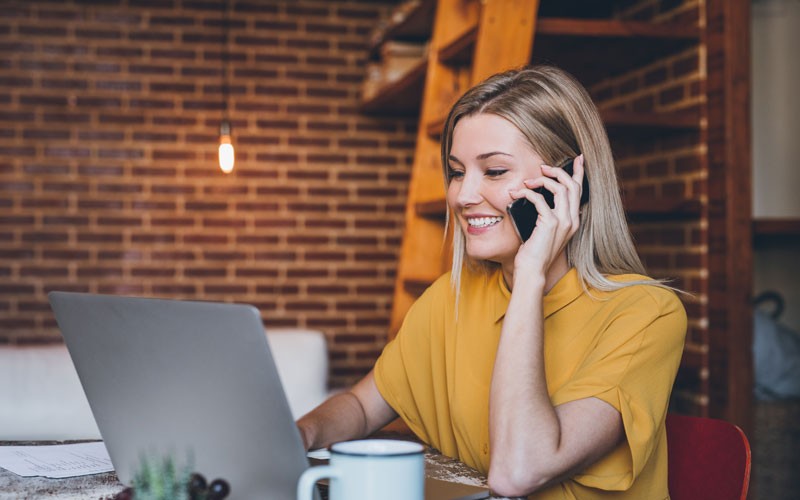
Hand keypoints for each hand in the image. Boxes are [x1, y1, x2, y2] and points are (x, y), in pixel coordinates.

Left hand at [509, 155, 585, 276]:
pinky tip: (518, 194)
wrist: (532, 269)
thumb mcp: (545, 230)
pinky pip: (540, 199)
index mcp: (573, 221)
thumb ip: (548, 215)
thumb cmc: (535, 251)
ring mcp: (563, 222)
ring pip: (560, 189)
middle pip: (572, 186)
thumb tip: (538, 197)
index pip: (580, 192)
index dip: (579, 173)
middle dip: (558, 172)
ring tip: (528, 182)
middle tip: (543, 167)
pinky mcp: (550, 223)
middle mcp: (571, 220)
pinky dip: (527, 193)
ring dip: (542, 180)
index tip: (577, 159)